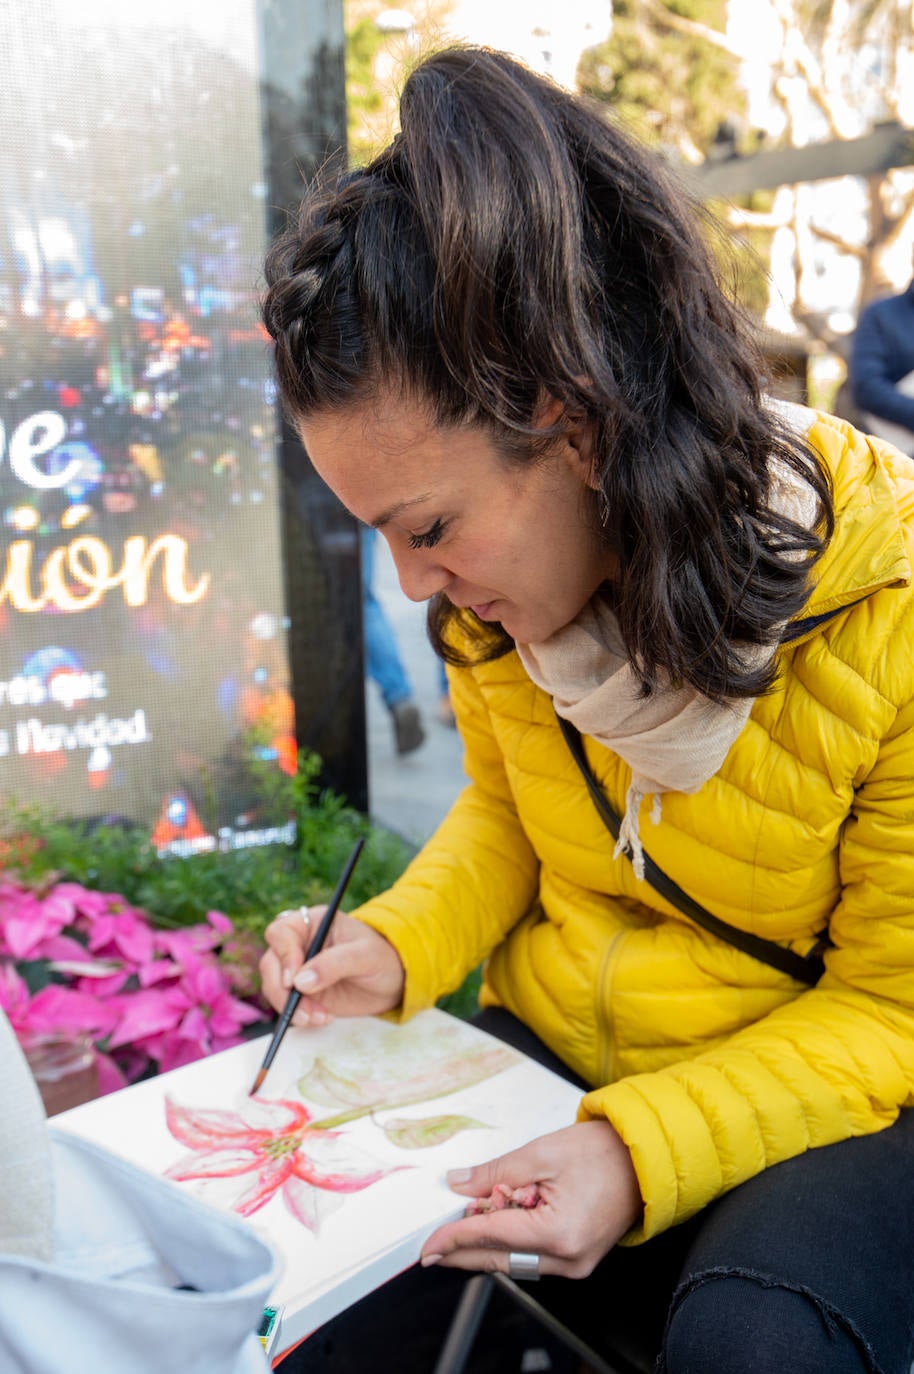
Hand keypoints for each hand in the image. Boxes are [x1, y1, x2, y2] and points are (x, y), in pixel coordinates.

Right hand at [258, 906, 404, 1025]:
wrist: (392, 981)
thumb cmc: (382, 958)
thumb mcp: (365, 956)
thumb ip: (334, 964)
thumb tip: (301, 982)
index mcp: (312, 923)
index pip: (281, 933)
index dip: (284, 955)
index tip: (295, 980)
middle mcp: (299, 944)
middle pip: (271, 962)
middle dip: (283, 989)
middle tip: (304, 1008)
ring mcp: (298, 969)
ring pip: (274, 987)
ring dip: (290, 1006)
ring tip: (319, 1017)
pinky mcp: (301, 992)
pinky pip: (286, 1005)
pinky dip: (299, 1016)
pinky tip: (323, 1018)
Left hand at [420, 1120, 642, 1278]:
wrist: (644, 1159)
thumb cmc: (603, 1152)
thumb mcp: (542, 1153)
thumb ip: (496, 1173)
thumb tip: (459, 1185)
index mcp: (559, 1233)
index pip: (492, 1238)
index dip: (455, 1239)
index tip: (428, 1243)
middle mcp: (568, 1259)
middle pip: (500, 1259)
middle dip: (463, 1252)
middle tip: (431, 1248)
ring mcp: (575, 1265)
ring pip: (514, 1262)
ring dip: (484, 1247)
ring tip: (459, 1229)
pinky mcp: (578, 1259)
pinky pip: (532, 1258)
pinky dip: (508, 1244)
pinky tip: (491, 1228)